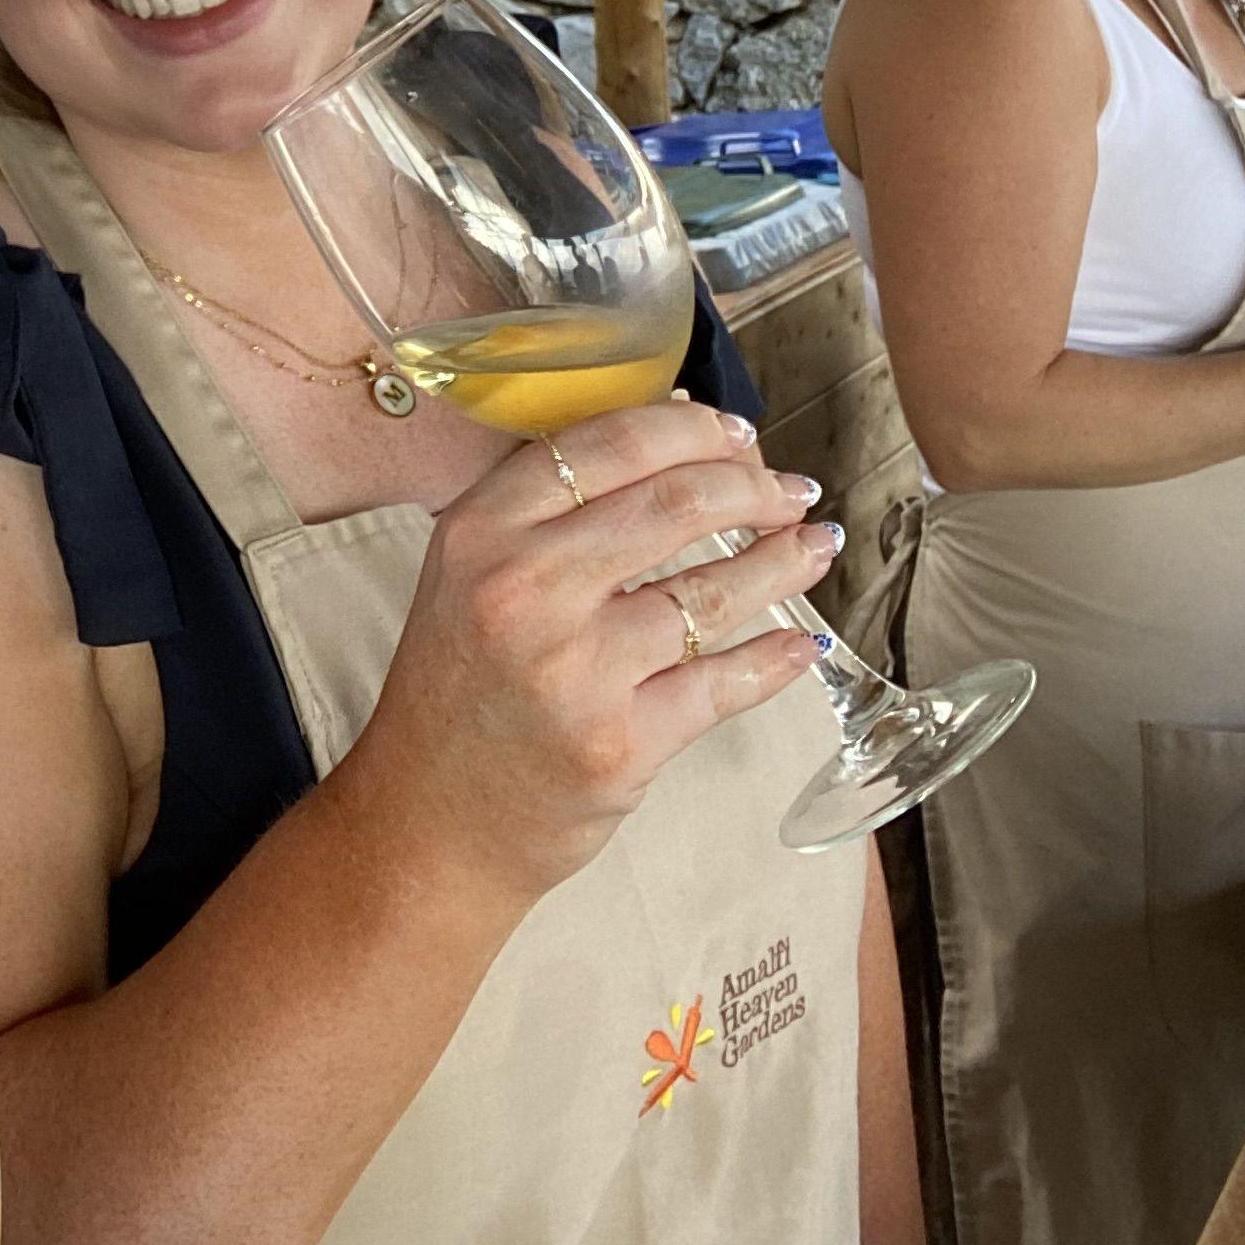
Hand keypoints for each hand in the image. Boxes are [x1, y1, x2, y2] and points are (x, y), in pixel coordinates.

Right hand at [340, 401, 835, 917]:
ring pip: (711, 594)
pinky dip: (775, 659)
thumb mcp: (468, 572)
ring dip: (783, 564)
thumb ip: (549, 508)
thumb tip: (674, 426)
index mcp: (480, 530)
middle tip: (791, 491)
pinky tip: (801, 642)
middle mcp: (523, 589)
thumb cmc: (460, 687)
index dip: (692, 429)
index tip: (737, 434)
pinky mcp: (619, 744)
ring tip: (815, 546)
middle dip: (754, 490)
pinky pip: (722, 683)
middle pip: (673, 506)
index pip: (608, 445)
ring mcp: (574, 670)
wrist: (429, 818)